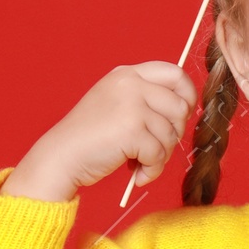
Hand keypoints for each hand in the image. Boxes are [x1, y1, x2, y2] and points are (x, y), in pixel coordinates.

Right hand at [0, 62, 198, 201]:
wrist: (60, 157)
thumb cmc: (89, 137)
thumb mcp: (116, 102)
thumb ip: (145, 98)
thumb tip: (185, 108)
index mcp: (127, 74)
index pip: (175, 73)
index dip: (187, 95)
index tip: (181, 116)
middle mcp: (130, 83)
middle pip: (180, 106)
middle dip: (175, 132)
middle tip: (157, 146)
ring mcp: (131, 105)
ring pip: (171, 134)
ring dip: (160, 156)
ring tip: (141, 163)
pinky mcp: (132, 130)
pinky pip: (159, 154)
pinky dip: (152, 170)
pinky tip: (138, 175)